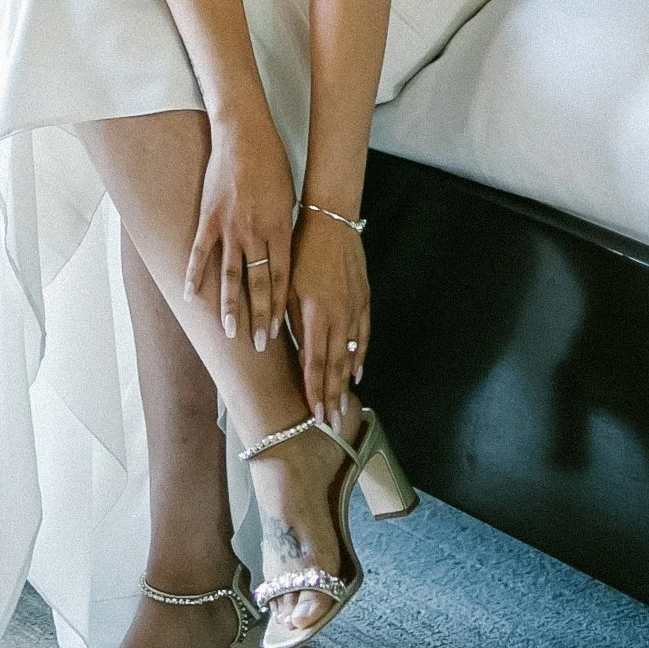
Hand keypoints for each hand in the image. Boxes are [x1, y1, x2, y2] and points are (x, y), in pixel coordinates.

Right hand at [184, 111, 294, 351]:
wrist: (244, 136)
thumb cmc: (272, 163)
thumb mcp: (288, 199)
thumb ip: (282, 230)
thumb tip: (281, 257)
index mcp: (278, 229)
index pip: (281, 278)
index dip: (278, 307)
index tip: (278, 331)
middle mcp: (254, 233)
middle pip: (258, 283)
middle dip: (259, 316)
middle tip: (259, 344)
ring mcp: (229, 226)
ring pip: (230, 275)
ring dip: (230, 307)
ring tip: (228, 332)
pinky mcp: (209, 217)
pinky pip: (200, 252)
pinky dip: (194, 275)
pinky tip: (190, 297)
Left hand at [288, 211, 370, 425]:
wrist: (331, 222)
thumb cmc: (302, 250)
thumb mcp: (288, 283)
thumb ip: (289, 318)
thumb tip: (286, 348)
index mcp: (317, 313)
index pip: (317, 362)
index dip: (316, 391)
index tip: (316, 415)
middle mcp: (339, 317)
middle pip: (336, 366)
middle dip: (334, 397)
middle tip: (333, 425)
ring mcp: (354, 310)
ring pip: (351, 355)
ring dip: (346, 383)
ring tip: (344, 407)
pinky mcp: (362, 301)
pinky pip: (362, 336)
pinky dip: (360, 356)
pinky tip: (357, 372)